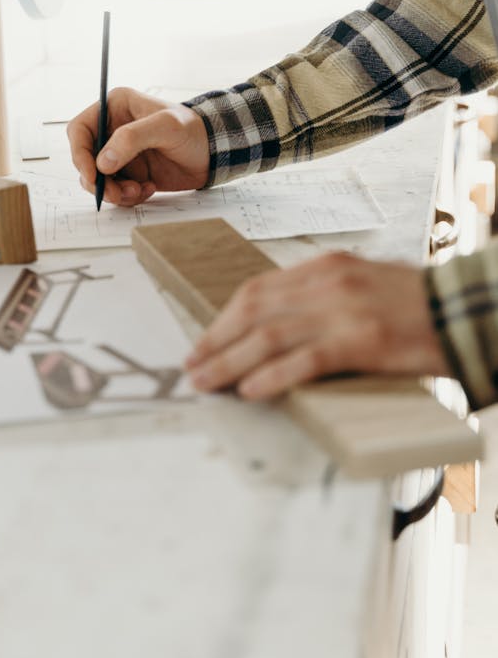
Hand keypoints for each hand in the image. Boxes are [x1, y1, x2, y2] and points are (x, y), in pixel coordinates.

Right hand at [67, 87, 209, 206]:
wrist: (214, 152)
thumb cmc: (193, 130)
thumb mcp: (165, 126)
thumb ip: (132, 138)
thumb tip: (103, 162)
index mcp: (114, 107)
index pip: (80, 130)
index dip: (80, 153)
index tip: (93, 174)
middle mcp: (112, 129)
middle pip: (86, 158)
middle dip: (98, 179)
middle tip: (116, 193)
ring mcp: (120, 153)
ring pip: (98, 178)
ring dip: (114, 191)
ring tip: (137, 192)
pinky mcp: (130, 172)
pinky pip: (115, 189)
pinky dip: (127, 196)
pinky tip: (148, 189)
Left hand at [186, 252, 449, 399]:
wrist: (465, 310)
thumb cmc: (413, 305)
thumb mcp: (358, 286)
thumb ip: (318, 300)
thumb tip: (274, 330)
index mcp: (323, 267)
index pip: (256, 291)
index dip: (224, 319)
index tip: (204, 341)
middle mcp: (327, 282)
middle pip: (253, 311)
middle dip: (216, 341)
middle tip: (193, 366)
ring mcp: (343, 310)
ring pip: (268, 336)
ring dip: (230, 362)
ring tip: (207, 383)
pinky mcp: (361, 340)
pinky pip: (304, 360)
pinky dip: (271, 376)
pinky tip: (250, 390)